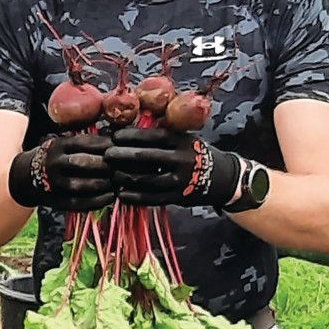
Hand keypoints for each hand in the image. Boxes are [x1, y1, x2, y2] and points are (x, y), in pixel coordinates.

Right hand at [7, 130, 112, 212]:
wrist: (24, 176)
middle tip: (121, 167)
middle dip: (105, 165)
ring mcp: (54, 183)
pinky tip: (110, 197)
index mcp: (58, 146)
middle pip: (83, 163)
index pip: (85, 143)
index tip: (120, 148)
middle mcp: (54, 163)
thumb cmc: (54, 158)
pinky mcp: (56, 200)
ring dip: (102, 184)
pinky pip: (78, 202)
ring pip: (80, 185)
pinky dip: (96, 201)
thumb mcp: (63, 144)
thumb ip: (84, 144)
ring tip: (117, 183)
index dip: (105, 145)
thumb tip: (115, 141)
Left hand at [107, 128, 246, 207]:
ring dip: (126, 178)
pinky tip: (121, 194)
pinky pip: (153, 199)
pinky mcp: (178, 197)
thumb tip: (130, 129)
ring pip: (147, 180)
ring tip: (112, 175)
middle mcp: (181, 160)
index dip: (132, 136)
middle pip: (147, 157)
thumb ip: (161, 135)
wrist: (221, 177)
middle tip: (107, 155)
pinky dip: (135, 197)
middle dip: (123, 156)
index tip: (115, 136)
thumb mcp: (183, 138)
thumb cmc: (193, 153)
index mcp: (181, 141)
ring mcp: (180, 180)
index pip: (153, 137)